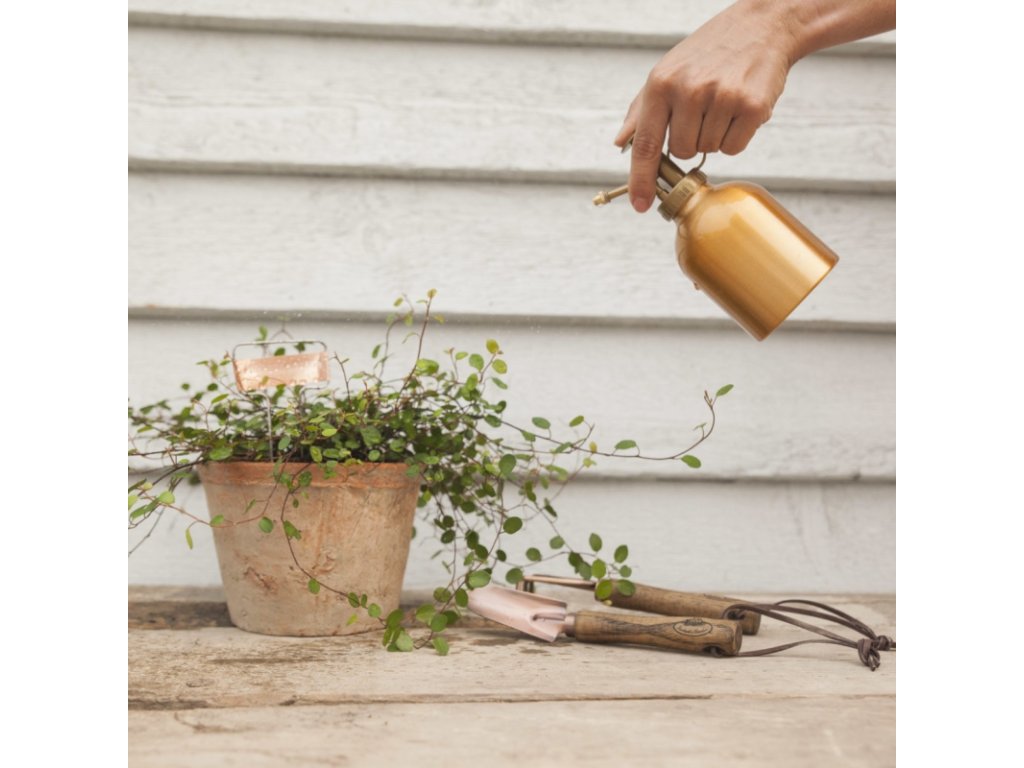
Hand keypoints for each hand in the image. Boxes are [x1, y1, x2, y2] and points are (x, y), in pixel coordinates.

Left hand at [615, 2, 795, 211]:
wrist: (761, 27)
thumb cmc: (708, 53)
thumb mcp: (667, 72)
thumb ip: (641, 111)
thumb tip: (622, 144)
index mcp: (661, 84)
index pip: (646, 144)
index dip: (641, 180)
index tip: (640, 204)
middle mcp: (690, 91)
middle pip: (682, 153)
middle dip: (691, 141)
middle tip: (702, 111)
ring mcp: (722, 98)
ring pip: (709, 151)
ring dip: (715, 136)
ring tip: (722, 104)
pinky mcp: (752, 106)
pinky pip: (734, 148)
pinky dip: (736, 137)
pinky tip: (738, 109)